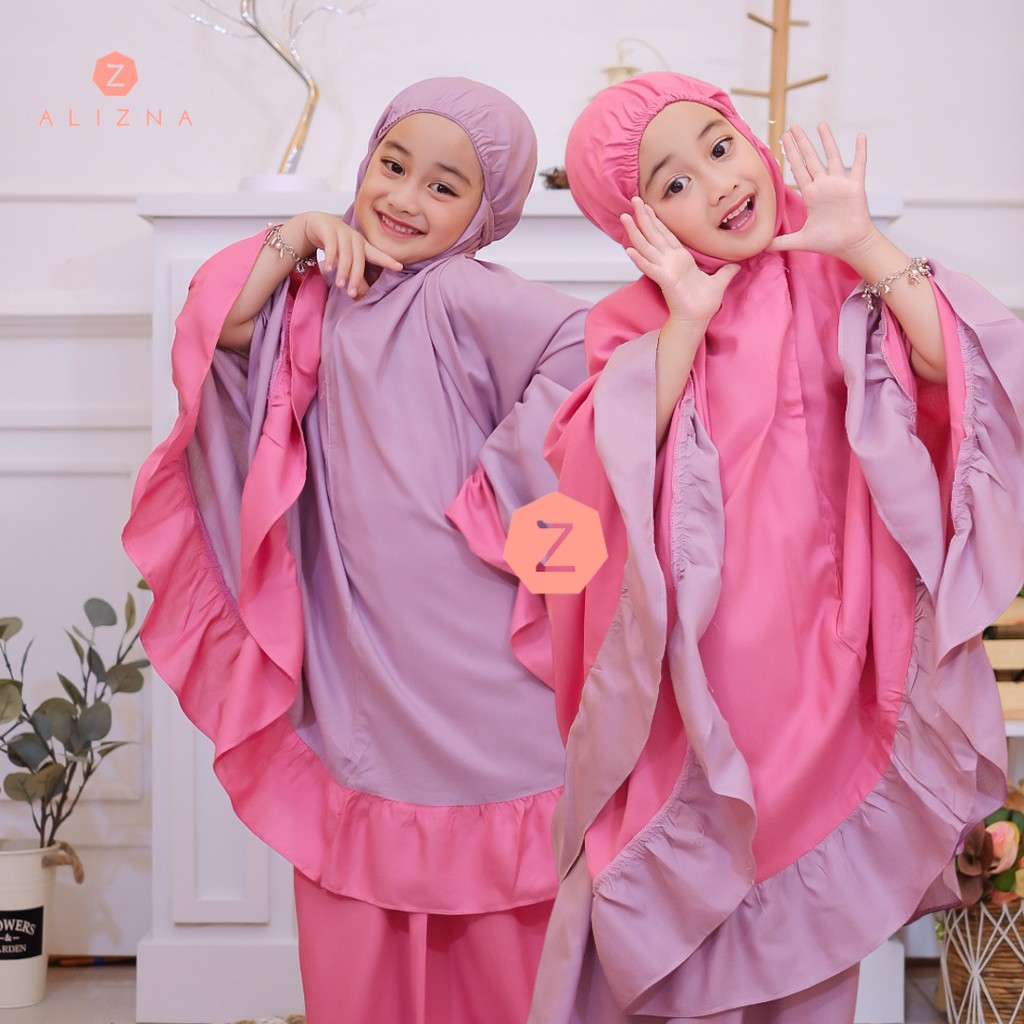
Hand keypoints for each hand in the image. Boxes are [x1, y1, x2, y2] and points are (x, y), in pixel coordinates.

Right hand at [300, 211, 401, 298]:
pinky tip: (328, 269)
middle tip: (352, 293)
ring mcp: (342, 232)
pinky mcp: (328, 230)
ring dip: (343, 271)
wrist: (317, 224)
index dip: (388, 260)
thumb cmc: (336, 244)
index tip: (399, 267)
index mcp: (363, 245)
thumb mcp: (347, 259)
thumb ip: (355, 275)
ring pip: (345, 254)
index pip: (377, 254)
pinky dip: (330, 258)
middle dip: (356, 277)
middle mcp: (355, 238)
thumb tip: (362, 294)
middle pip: (359, 259)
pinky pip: (331, 246)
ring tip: (340, 285)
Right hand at [621, 197, 739, 327]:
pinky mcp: (664, 280)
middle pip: (653, 234)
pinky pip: (650, 268)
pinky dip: (639, 259)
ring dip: (635, 232)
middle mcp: (669, 262)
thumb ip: (726, 272)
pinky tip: (629, 250)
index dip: (656, 219)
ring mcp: (664, 270)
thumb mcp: (719, 282)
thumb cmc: (703, 304)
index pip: (665, 234)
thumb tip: (737, 265)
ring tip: (625, 218)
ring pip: (646, 247)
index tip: (648, 206)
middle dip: (643, 217)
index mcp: (680, 259)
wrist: (698, 319)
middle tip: (634, 200)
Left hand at [769, 123, 876, 260]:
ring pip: (832, 157)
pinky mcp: (855, 186)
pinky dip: (860, 151)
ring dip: (826, 141)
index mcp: (811, 195)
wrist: (850, 246)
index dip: (790, 155)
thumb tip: (761, 247)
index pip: (798, 170)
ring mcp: (840, 184)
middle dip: (801, 143)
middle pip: (811, 159)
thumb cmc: (829, 242)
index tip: (783, 141)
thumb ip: (780, 241)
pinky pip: (859, 165)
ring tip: (820, 124)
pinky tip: (860, 136)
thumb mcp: (800, 240)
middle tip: (793, 127)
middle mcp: (824, 185)